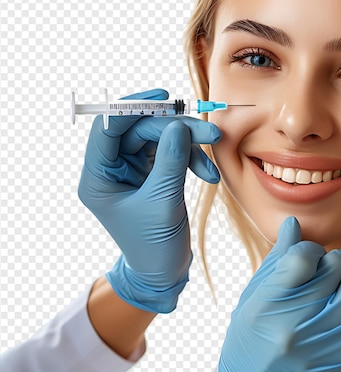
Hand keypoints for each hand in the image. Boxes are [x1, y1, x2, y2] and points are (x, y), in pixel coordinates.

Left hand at [78, 89, 221, 312]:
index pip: (107, 128)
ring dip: (189, 145)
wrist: (163, 272)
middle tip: (210, 133)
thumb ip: (170, 161)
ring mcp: (131, 170)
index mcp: (97, 177)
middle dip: (176, 130)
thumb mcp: (163, 203)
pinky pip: (171, 152)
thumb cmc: (154, 246)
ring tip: (213, 157)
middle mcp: (111, 169)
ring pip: (159, 138)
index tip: (163, 99)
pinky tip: (208, 174)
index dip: (133, 108)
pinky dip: (191, 158)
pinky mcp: (150, 174)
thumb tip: (178, 125)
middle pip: (140, 130)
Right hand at [196, 217, 340, 371]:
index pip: (303, 255)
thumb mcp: (250, 304)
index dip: (313, 249)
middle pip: (334, 268)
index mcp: (266, 302)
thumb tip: (294, 225)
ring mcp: (320, 340)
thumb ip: (275, 264)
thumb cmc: (246, 352)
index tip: (315, 254)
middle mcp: (294, 319)